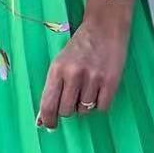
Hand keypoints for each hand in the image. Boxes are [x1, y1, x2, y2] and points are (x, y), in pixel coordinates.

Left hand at [36, 1, 132, 128]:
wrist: (105, 27)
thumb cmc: (80, 46)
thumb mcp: (60, 62)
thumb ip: (52, 88)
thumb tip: (43, 120)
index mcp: (57, 69)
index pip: (48, 105)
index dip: (48, 120)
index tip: (50, 126)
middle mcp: (74, 74)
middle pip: (67, 111)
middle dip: (69, 109)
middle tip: (74, 98)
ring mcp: (93, 78)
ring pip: (85, 111)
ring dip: (85, 105)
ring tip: (89, 87)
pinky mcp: (111, 81)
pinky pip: (102, 108)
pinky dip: (100, 104)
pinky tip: (100, 90)